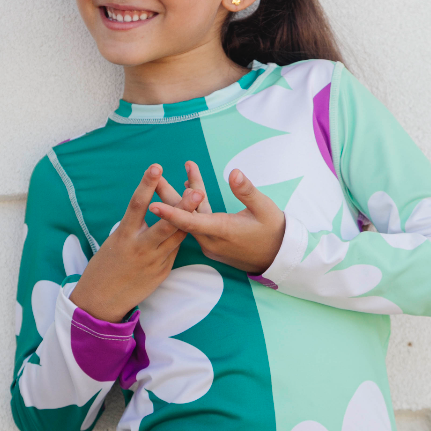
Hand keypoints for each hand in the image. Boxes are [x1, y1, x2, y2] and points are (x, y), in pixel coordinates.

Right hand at [70, 164, 203, 321]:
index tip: (156, 167)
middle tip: (196, 190)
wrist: (102, 299)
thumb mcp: (115, 241)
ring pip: (177, 237)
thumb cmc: (105, 265)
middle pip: (166, 224)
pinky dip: (179, 237)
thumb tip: (155, 211)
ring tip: (200, 200)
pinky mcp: (162, 271)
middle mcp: (141, 247)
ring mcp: (154, 261)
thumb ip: (135, 227)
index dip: (147, 185)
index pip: (137, 205)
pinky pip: (174, 250)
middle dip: (182, 206)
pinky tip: (187, 226)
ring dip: (189, 218)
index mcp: (124, 236)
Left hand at [151, 161, 284, 273]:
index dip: (170, 213)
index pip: (190, 223)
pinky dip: (193, 208)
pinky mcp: (213, 244)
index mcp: (222, 231)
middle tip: (153, 178)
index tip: (152, 204)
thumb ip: (247, 191)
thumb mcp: (265, 208)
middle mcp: (211, 241)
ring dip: (182, 199)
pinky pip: (198, 223)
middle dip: (168, 196)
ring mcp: (211, 244)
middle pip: (184, 218)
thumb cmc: (274, 231)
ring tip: (168, 178)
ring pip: (191, 219)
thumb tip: (234, 172)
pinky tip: (188, 190)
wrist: (278, 257)